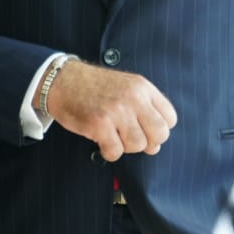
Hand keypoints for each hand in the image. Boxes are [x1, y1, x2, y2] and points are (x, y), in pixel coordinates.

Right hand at [47, 59, 177, 161]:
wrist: (63, 81)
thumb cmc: (96, 88)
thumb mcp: (128, 87)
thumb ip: (145, 110)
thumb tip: (156, 146)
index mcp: (143, 88)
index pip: (170, 118)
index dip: (159, 130)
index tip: (145, 130)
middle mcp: (134, 98)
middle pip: (160, 134)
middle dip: (148, 142)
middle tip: (132, 138)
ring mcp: (117, 111)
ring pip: (138, 145)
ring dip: (126, 147)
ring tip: (114, 137)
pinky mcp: (99, 124)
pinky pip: (115, 152)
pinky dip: (109, 152)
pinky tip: (102, 142)